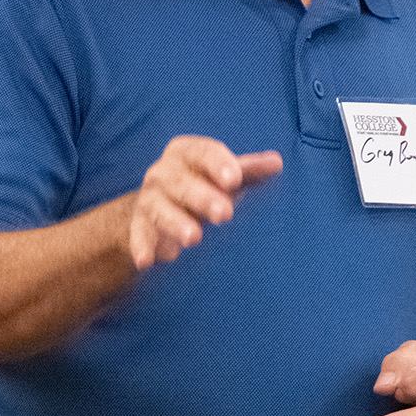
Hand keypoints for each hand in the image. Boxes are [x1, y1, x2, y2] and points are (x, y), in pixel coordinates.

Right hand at [126, 137, 283, 268]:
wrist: (160, 206)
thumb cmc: (202, 185)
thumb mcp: (224, 176)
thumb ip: (248, 170)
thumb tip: (276, 163)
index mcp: (187, 153)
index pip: (202, 152)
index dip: (218, 164)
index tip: (234, 179)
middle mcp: (164, 172)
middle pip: (181, 181)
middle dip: (202, 196)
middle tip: (225, 213)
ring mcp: (149, 198)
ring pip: (160, 207)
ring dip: (176, 222)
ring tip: (195, 238)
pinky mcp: (140, 225)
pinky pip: (138, 234)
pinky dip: (141, 247)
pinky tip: (146, 262)